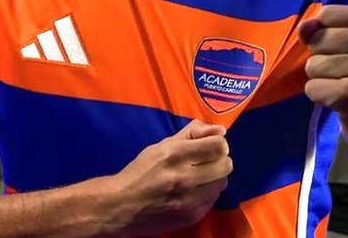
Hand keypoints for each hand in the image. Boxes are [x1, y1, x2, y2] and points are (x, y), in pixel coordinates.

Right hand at [109, 119, 231, 234]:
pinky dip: (208, 192)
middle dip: (220, 159)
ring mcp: (189, 201)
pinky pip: (213, 200)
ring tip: (201, 176)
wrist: (121, 206)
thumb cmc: (142, 171)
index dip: (218, 143)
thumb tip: (220, 130)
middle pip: (225, 165)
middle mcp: (184, 178)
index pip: (218, 146)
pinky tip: (194, 191)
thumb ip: (192, 133)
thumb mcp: (162, 145)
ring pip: (222, 183)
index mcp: (175, 155)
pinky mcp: (191, 217)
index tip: (211, 145)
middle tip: (208, 160)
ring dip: (215, 177)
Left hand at [299, 5, 347, 164]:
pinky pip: (312, 88)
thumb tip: (303, 26)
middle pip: (317, 39)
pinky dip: (322, 98)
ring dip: (323, 80)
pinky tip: (343, 103)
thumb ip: (327, 29)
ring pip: (312, 65)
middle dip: (324, 59)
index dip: (327, 34)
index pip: (327, 14)